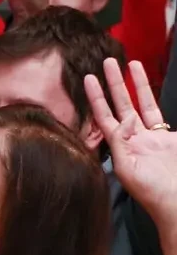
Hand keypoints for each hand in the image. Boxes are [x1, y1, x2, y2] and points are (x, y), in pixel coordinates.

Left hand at [85, 59, 176, 226]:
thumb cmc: (151, 193)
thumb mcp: (128, 170)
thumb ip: (120, 144)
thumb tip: (122, 121)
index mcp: (121, 147)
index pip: (104, 116)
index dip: (96, 97)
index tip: (88, 78)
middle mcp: (136, 139)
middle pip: (123, 104)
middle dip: (115, 83)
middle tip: (107, 61)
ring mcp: (156, 137)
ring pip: (145, 104)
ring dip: (138, 85)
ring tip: (132, 63)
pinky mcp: (172, 139)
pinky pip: (161, 115)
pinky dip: (157, 100)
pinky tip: (152, 86)